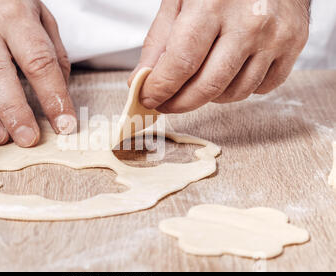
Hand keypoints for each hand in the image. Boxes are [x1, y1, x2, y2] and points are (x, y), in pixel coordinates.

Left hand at [130, 0, 310, 112]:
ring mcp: (275, 37)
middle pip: (208, 87)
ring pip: (235, 93)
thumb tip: (143, 80)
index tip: (148, 98)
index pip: (181, 64)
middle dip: (179, 104)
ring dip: (209, 96)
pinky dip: (240, 88)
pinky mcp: (294, 46)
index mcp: (213, 5)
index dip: (160, 89)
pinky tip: (230, 71)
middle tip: (165, 103)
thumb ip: (159, 42)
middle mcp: (249, 23)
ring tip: (199, 80)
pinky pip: (261, 88)